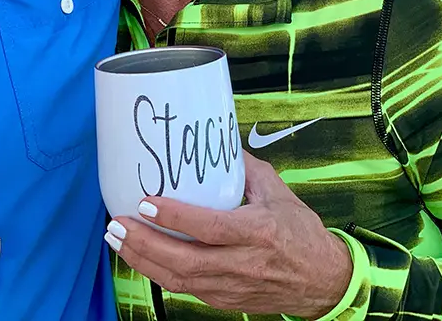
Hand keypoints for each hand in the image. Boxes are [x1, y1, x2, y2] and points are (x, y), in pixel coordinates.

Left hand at [105, 153, 352, 318]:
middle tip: (116, 224)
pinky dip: (158, 274)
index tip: (145, 202)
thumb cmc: (302, 234)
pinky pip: (185, 290)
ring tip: (116, 239)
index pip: (210, 227)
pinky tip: (138, 257)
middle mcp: (243, 263)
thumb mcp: (279, 194)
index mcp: (258, 233)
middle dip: (144, 243)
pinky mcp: (226, 301)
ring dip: (142, 261)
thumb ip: (246, 168)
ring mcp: (232, 287)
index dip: (175, 217)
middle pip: (185, 260)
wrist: (325, 282)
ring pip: (179, 279)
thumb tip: (219, 141)